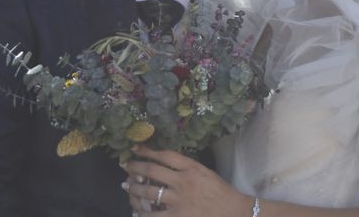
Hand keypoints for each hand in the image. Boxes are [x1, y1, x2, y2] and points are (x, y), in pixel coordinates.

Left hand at [122, 145, 251, 216]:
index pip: (164, 154)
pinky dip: (143, 212)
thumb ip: (185, 166)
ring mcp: (180, 199)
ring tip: (126, 186)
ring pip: (149, 190)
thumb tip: (162, 163)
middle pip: (152, 170)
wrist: (233, 211)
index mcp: (191, 167)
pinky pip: (154, 215)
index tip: (135, 148)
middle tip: (125, 166)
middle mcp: (183, 180)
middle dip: (135, 167)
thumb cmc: (219, 191)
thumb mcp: (204, 171)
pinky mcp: (178, 216)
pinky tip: (136, 210)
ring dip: (134, 187)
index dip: (147, 151)